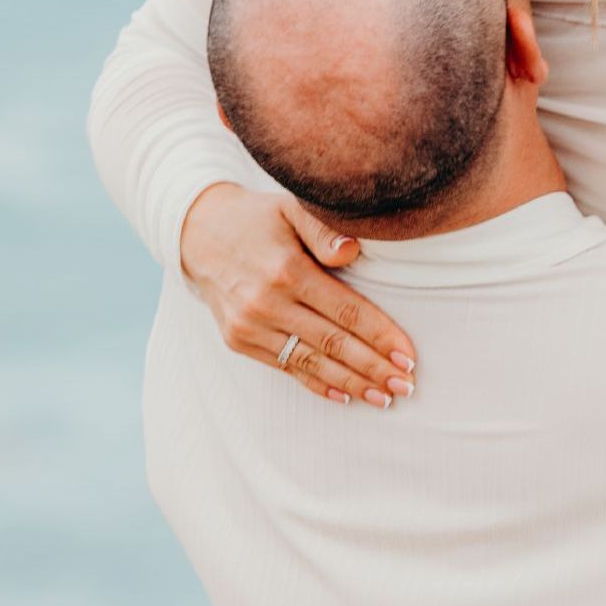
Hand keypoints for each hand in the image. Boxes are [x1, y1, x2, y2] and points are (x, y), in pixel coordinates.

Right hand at [179, 183, 416, 408]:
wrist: (198, 232)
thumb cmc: (259, 218)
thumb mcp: (291, 207)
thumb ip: (324, 228)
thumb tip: (353, 250)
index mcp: (287, 270)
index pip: (346, 312)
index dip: (380, 336)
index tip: (408, 357)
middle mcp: (267, 303)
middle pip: (332, 344)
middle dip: (373, 368)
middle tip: (405, 386)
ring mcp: (250, 326)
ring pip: (311, 362)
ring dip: (351, 384)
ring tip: (384, 398)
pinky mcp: (238, 340)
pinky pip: (285, 367)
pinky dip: (316, 384)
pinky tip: (345, 396)